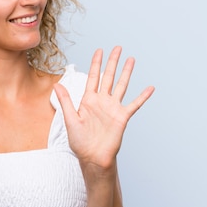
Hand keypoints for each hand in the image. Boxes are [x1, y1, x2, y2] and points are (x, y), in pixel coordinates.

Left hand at [54, 47, 153, 169]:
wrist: (92, 158)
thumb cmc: (80, 142)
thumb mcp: (70, 119)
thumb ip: (66, 101)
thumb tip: (56, 84)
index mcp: (88, 100)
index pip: (93, 77)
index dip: (96, 63)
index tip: (99, 50)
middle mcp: (102, 101)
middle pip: (108, 77)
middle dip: (112, 62)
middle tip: (117, 48)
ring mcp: (113, 108)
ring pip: (121, 85)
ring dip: (126, 73)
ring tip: (131, 59)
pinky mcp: (122, 117)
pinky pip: (134, 104)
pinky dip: (142, 96)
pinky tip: (150, 88)